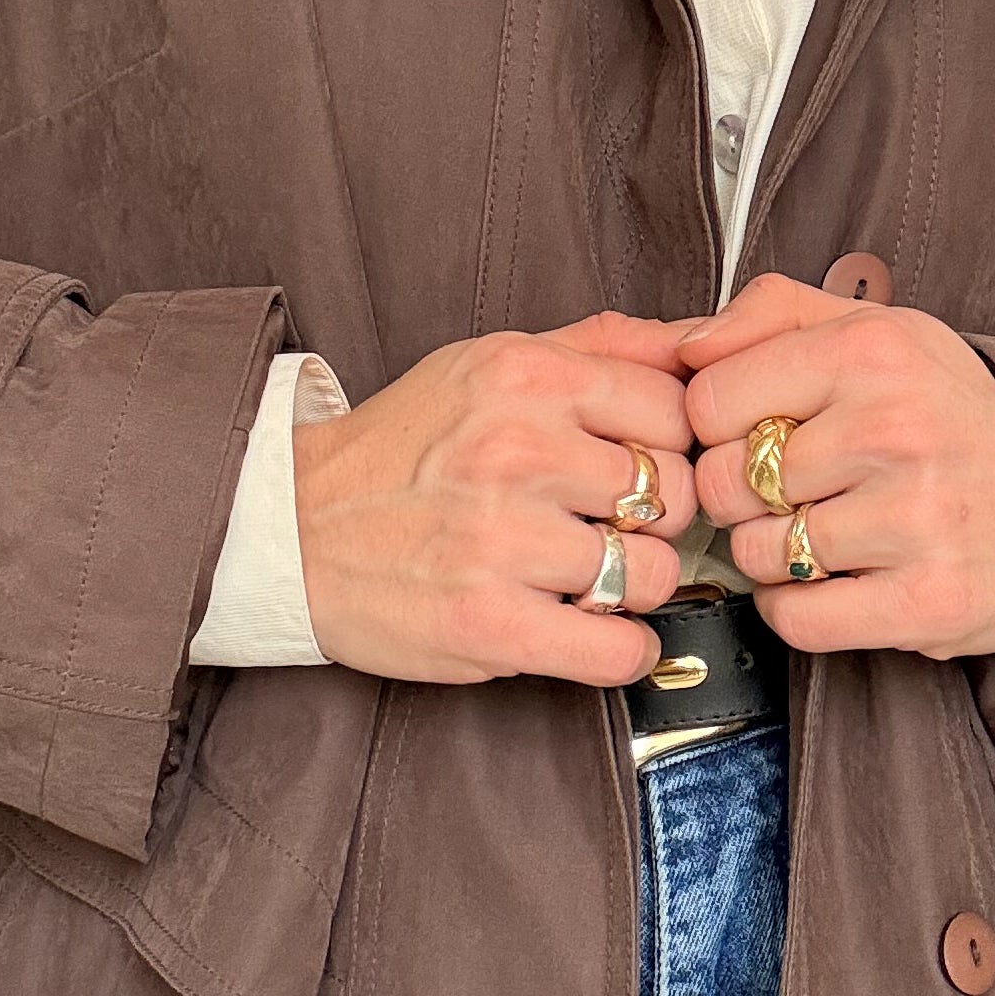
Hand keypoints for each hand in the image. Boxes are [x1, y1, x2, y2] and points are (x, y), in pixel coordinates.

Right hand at [293, 312, 698, 684]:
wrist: (292, 527)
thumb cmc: (402, 450)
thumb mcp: (491, 363)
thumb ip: (602, 346)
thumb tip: (702, 342)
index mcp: (525, 376)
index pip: (674, 411)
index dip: (668, 448)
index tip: (636, 469)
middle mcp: (515, 448)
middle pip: (672, 495)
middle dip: (653, 521)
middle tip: (608, 528)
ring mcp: (501, 539)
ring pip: (653, 574)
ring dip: (633, 588)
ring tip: (585, 578)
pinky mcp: (489, 621)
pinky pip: (616, 649)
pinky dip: (622, 653)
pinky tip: (593, 633)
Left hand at [675, 274, 994, 657]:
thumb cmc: (955, 416)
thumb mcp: (878, 330)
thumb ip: (773, 315)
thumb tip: (685, 344)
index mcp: (873, 350)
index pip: (709, 399)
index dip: (720, 425)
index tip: (760, 433)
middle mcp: (894, 429)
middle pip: (724, 482)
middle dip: (743, 495)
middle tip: (795, 491)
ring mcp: (914, 519)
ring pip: (756, 554)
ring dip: (773, 555)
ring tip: (828, 533)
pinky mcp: (927, 600)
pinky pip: (798, 620)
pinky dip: (800, 610)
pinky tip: (837, 582)